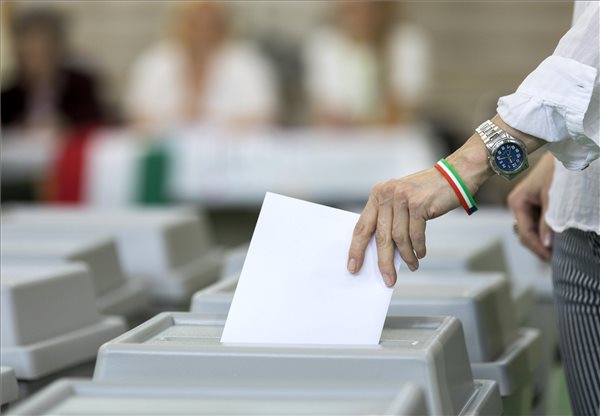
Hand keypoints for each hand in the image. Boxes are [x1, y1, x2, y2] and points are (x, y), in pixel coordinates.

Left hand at [347, 134, 491, 286]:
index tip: (353, 267)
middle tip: (387, 279)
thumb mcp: (400, 200)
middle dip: (383, 261)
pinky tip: (421, 254)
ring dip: (406, 256)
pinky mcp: (419, 203)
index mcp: (377, 194)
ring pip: (399, 238)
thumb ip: (389, 220)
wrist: (455, 175)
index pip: (361, 226)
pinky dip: (418, 248)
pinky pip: (415, 234)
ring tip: (412, 265)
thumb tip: (382, 253)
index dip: (356, 249)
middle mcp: (387, 194)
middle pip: (380, 236)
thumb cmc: (426, 193)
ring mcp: (402, 198)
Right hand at [507, 152, 553, 260]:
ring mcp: (525, 205)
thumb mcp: (553, 197)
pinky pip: (536, 223)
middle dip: (539, 246)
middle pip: (525, 234)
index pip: (524, 232)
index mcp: (516, 202)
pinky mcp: (534, 204)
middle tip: (556, 259)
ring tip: (558, 251)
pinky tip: (556, 238)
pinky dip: (545, 231)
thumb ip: (548, 221)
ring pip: (531, 230)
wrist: (564, 152)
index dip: (537, 247)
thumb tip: (546, 245)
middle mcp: (517, 204)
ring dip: (542, 240)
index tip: (551, 259)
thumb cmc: (556, 171)